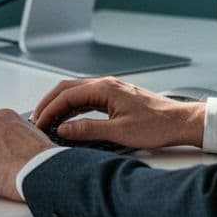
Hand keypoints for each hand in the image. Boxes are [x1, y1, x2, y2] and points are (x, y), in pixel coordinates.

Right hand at [31, 76, 205, 150]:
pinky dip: (72, 107)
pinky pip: (86, 98)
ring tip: (47, 122)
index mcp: (105, 88)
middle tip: (36, 120)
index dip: (48, 110)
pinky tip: (68, 119)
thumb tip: (63, 129)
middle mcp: (106, 84)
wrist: (180, 122)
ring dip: (59, 105)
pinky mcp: (114, 97)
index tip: (38, 123)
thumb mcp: (119, 132)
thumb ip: (88, 130)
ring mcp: (110, 89)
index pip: (66, 95)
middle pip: (66, 89)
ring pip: (75, 92)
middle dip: (48, 104)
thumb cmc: (157, 125)